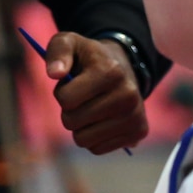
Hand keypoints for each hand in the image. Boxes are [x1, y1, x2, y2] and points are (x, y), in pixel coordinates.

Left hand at [45, 32, 148, 154]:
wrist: (123, 67)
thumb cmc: (89, 58)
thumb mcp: (70, 44)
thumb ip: (57, 52)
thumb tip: (54, 73)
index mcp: (110, 71)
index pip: (66, 99)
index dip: (61, 93)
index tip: (71, 84)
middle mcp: (127, 94)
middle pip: (72, 122)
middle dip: (69, 111)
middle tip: (81, 98)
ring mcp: (135, 115)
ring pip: (83, 140)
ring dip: (80, 127)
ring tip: (91, 108)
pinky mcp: (139, 131)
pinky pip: (97, 149)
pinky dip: (93, 138)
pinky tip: (102, 120)